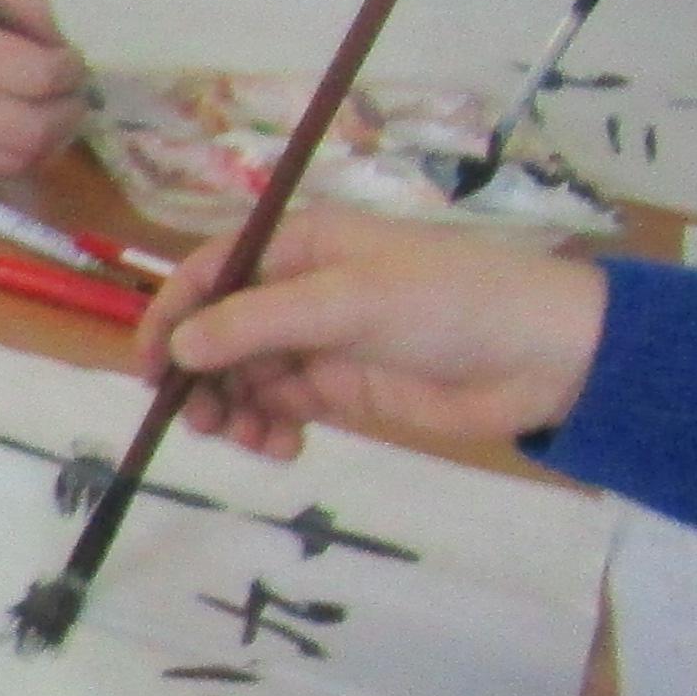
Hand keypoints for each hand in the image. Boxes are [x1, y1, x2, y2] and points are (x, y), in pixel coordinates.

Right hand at [0, 0, 81, 178]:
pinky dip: (13, 154)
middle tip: (70, 92)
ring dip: (48, 142)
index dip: (69, 67)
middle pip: (33, 132)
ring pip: (13, 163)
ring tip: (49, 112)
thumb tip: (56, 45)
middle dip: (68, 113)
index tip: (65, 55)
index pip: (38, 76)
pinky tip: (14, 127)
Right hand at [139, 204, 606, 460]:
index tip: (149, 370)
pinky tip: (283, 448)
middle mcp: (301, 290)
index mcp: (301, 247)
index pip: (210, 274)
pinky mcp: (343, 389)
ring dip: (232, 410)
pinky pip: (280, 408)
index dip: (171, 318)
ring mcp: (322, 342)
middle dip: (201, 377)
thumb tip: (177, 349)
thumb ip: (256, 324)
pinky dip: (269, 430)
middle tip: (204, 423)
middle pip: (219, 332)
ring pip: (244, 376)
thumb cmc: (449, 304)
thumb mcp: (347, 303)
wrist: (547, 357)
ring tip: (249, 441)